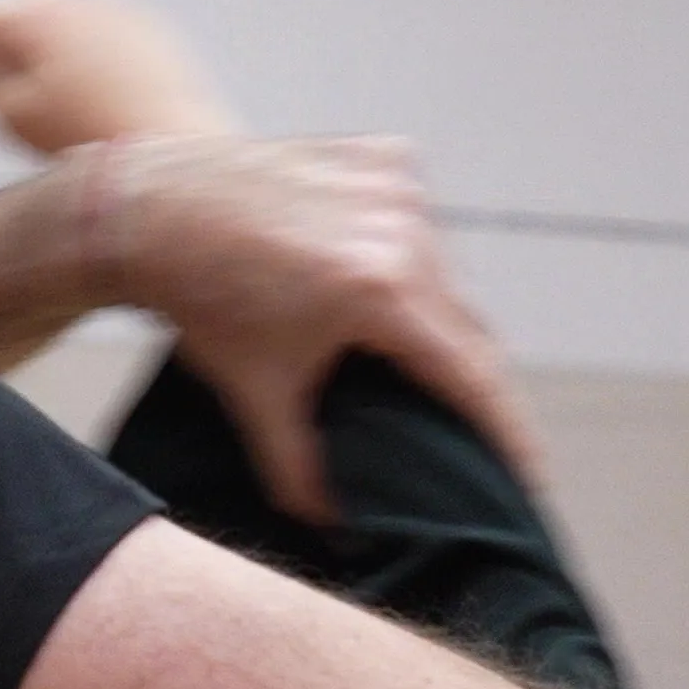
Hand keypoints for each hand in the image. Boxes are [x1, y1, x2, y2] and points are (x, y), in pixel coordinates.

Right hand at [0, 0, 237, 153]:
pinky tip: (53, 109)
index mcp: (36, 13)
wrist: (176, 162)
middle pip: (8, 32)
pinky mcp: (153, 42)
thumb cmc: (91, 144)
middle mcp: (79, 2)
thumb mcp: (9, 113)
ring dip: (18, 71)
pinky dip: (65, 72)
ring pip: (51, 42)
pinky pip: (93, 52)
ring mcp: (121, 17)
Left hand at [86, 133, 541, 521]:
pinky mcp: (388, 156)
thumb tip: (340, 532)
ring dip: (441, 318)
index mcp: (381, 290)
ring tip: (421, 362)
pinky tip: (384, 287)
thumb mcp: (255, 397)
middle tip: (480, 431)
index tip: (535, 475)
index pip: (471, 375)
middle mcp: (404, 228)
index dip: (508, 431)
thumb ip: (303, 473)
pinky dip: (415, 262)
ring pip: (450, 276)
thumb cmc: (203, 300)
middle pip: (468, 326)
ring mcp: (400, 184)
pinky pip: (424, 228)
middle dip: (474, 382)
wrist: (153, 202)